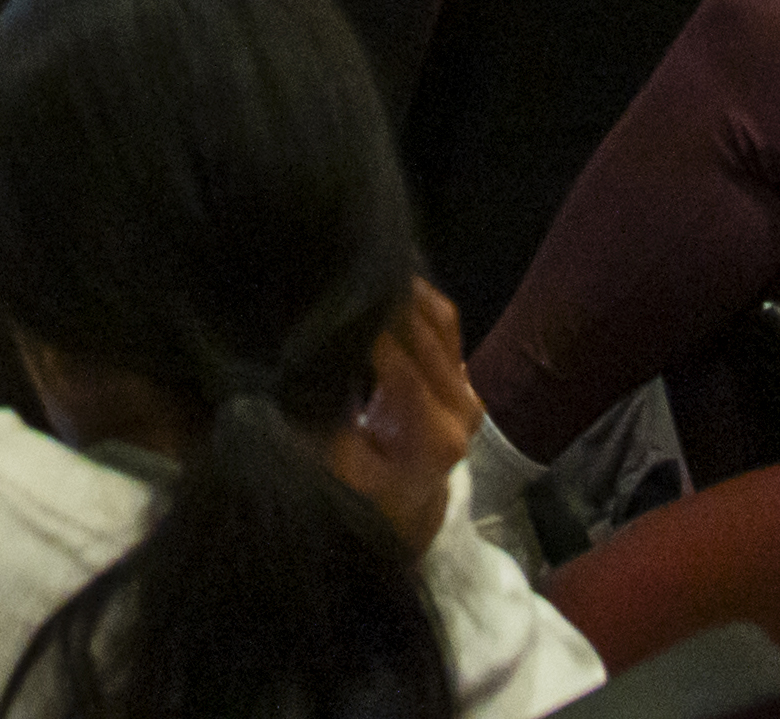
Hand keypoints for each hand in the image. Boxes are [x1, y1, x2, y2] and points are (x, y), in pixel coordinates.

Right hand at [327, 282, 483, 556]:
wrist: (408, 507)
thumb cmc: (370, 492)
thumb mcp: (345, 472)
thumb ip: (333, 431)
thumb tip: (311, 382)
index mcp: (436, 438)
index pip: (402, 370)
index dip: (368, 336)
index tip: (331, 307)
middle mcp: (461, 408)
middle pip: (423, 335)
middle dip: (382, 305)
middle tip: (339, 277)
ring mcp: (468, 388)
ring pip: (438, 320)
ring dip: (401, 294)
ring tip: (359, 272)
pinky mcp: (463, 373)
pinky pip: (444, 321)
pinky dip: (415, 298)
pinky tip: (385, 280)